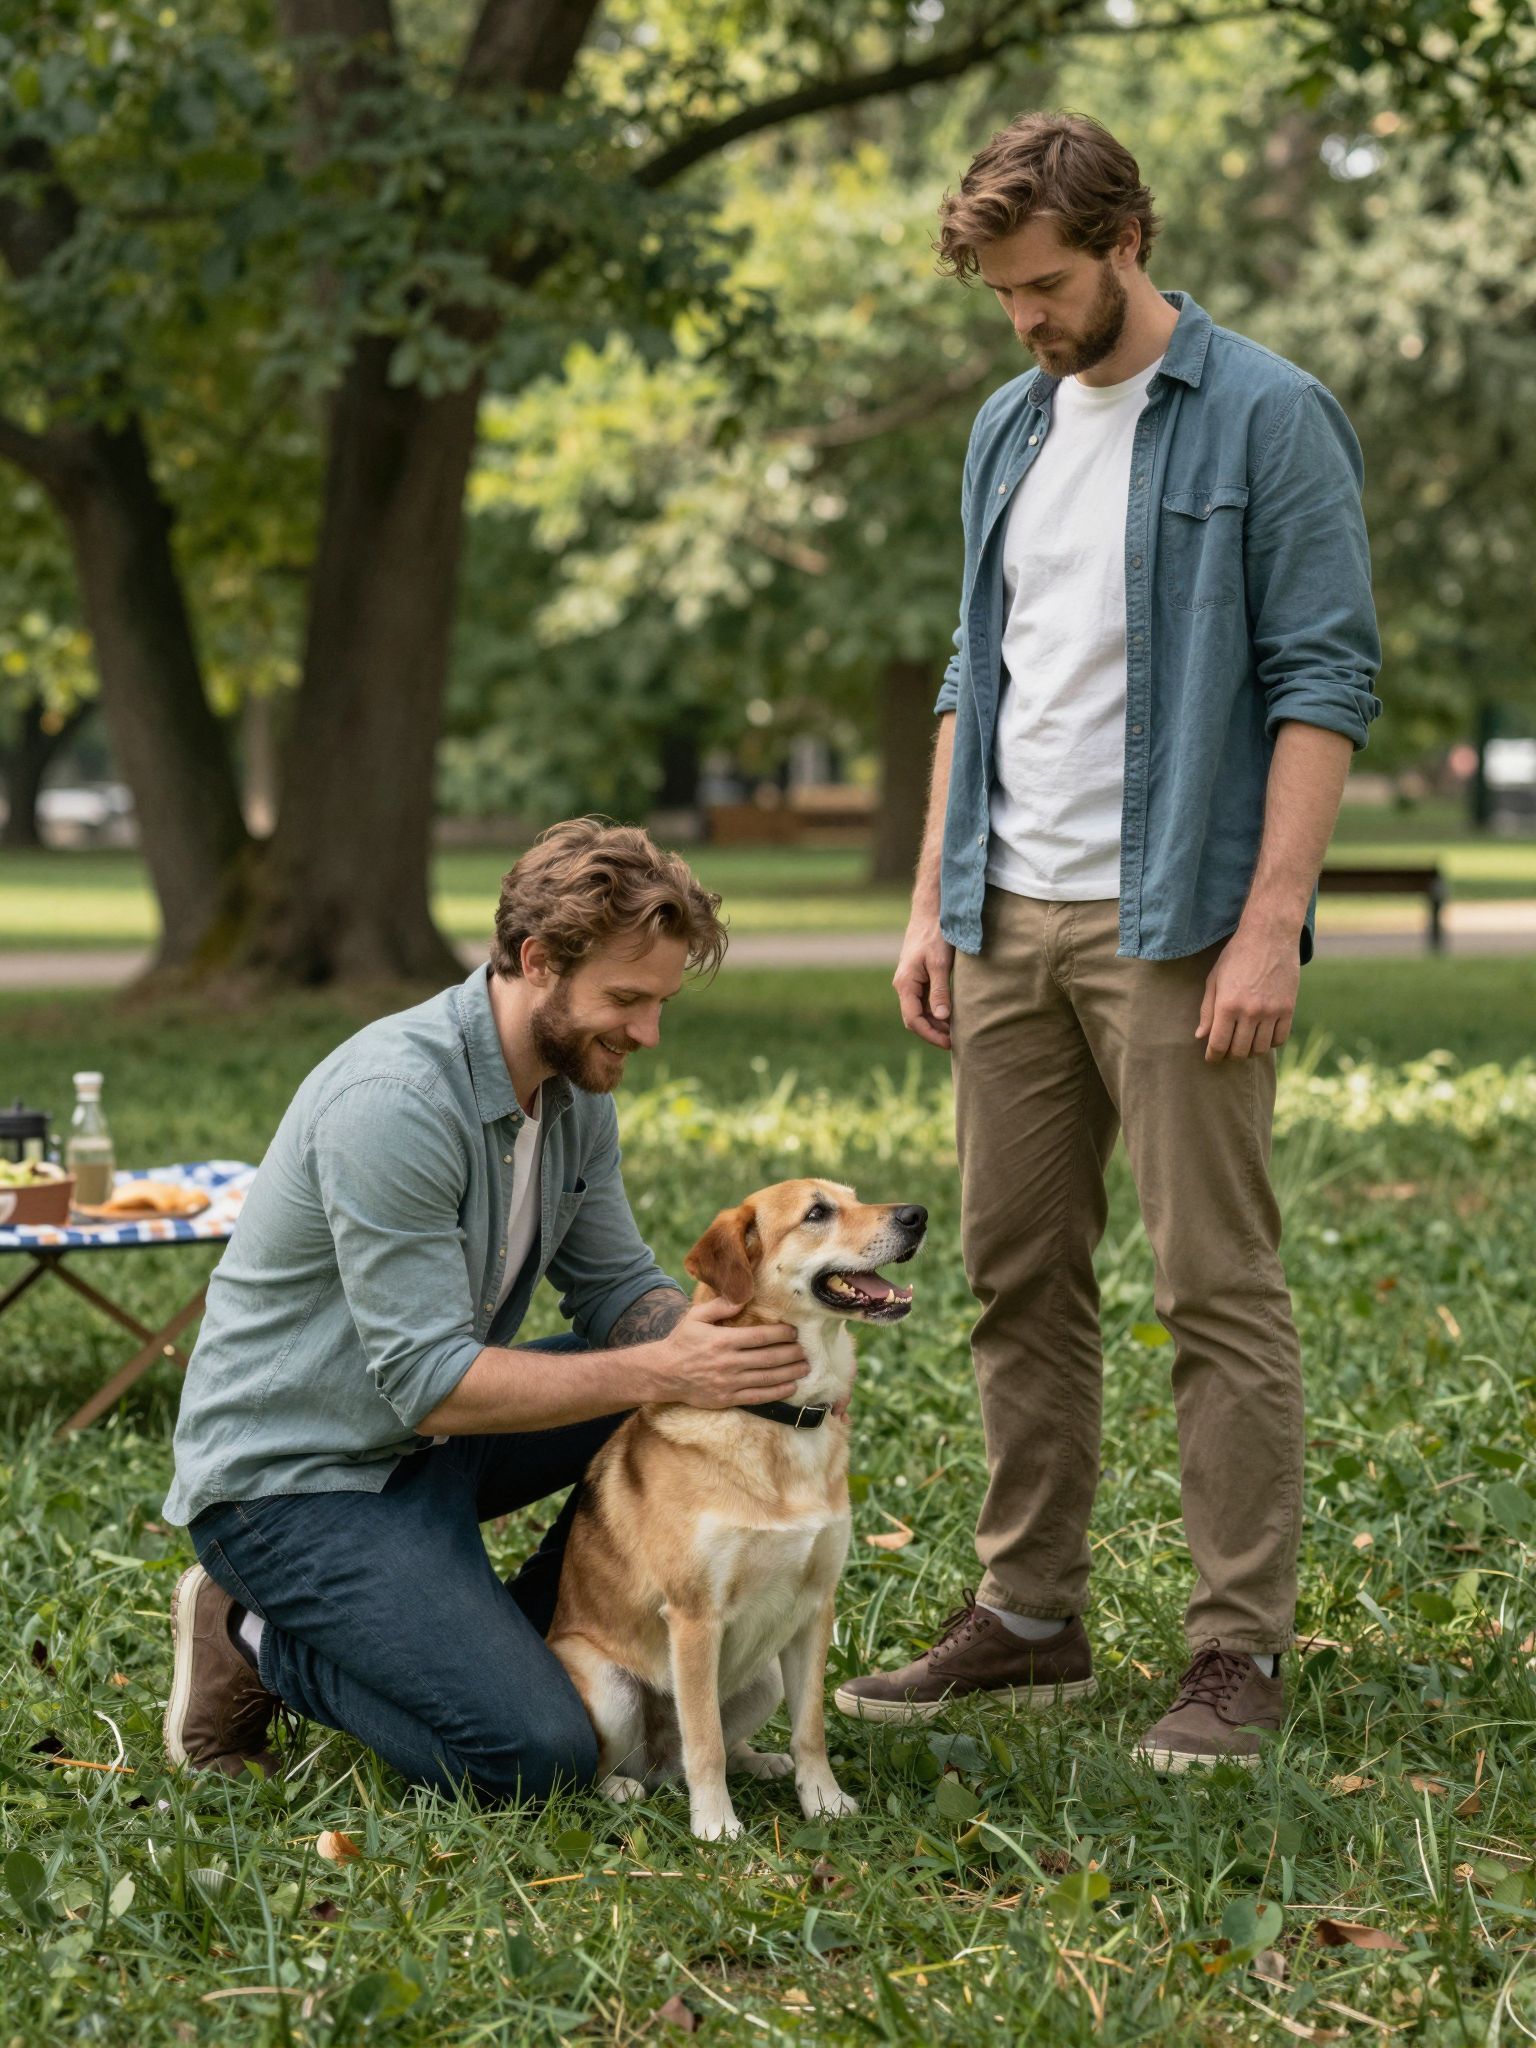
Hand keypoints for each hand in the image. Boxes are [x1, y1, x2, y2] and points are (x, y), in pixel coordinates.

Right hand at [645, 1295, 808, 1408]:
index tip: (794, 1332)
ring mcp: (729, 1382)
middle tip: (806, 1350)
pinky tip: (791, 1387)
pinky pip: (758, 1397)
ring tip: (805, 1367)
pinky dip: (777, 1393)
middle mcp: (729, 1362)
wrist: (663, 1373)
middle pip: (769, 1358)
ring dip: (790, 1373)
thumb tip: (742, 1298)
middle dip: (791, 1354)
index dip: (781, 1334)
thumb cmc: (682, 1341)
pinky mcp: (727, 1398)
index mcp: (723, 1341)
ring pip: (767, 1378)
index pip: (760, 1337)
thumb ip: (720, 1306)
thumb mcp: (696, 1317)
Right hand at [893, 909, 954, 1049]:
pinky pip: (924, 1000)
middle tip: (955, 1041)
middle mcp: (904, 985)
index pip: (913, 1019)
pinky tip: (951, 1014)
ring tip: (955, 1030)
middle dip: (933, 1031)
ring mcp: (911, 982)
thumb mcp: (940, 964)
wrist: (931, 912)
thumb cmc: (935, 935)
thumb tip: (942, 1017)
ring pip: (920, 1010)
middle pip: (915, 1018)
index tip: (948, 1042)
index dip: (930, 1034)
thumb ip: (940, 991)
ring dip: (935, 1022)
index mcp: (905, 984)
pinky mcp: (919, 977)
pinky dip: (936, 1010)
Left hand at [1196, 923, 1299, 1062]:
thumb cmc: (1236, 956)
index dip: (1213, 1056)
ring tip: (1244, 1044)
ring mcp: (1271, 1012)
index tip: (1211, 1058)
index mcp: (1227, 1005)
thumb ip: (1207, 1010)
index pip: (1219, 1044)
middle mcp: (1250, 1012)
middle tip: (1227, 1051)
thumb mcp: (1214, 980)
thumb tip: (1201, 1036)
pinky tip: (1262, 1036)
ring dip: (1250, 1051)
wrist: (1269, 937)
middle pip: (1240, 1051)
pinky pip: (1280, 1039)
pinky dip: (1270, 1043)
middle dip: (1230, 1055)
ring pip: (1260, 1049)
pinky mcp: (1288, 1009)